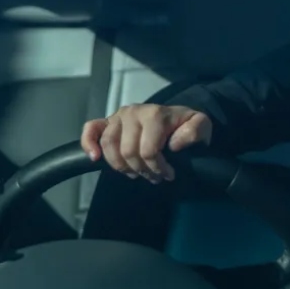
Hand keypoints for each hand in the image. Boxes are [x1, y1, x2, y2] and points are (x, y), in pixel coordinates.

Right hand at [79, 104, 212, 183]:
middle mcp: (133, 112)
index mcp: (155, 113)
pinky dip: (88, 144)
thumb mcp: (201, 126)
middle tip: (155, 176)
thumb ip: (195, 131)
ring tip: (137, 173)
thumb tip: (174, 144)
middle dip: (142, 170)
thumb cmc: (186, 125)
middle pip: (128, 151)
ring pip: (109, 146)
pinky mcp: (108, 121)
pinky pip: (91, 129)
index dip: (157, 167)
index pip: (148, 150)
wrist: (176, 118)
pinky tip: (95, 158)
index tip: (168, 174)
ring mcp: (118, 116)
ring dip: (121, 166)